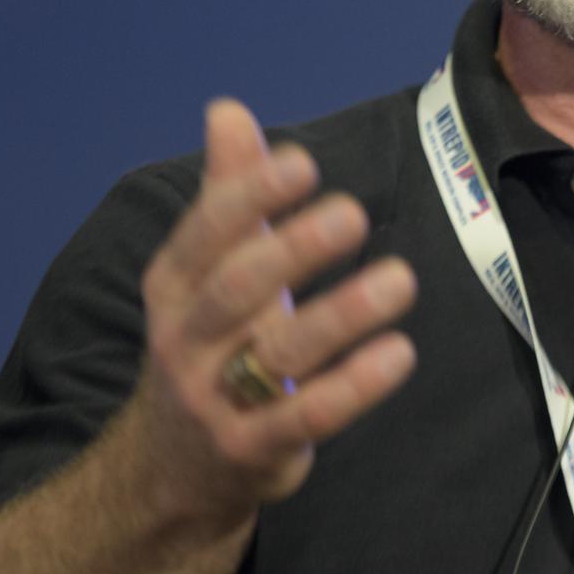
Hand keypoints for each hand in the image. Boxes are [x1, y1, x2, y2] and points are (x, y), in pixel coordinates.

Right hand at [134, 99, 416, 525]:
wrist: (171, 465)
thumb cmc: (209, 338)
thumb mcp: (207, 269)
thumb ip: (227, 189)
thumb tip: (226, 108)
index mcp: (174, 284)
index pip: (205, 233)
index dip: (251, 196)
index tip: (303, 162)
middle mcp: (186, 339)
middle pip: (236, 290)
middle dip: (292, 250)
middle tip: (353, 213)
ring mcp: (215, 400)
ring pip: (278, 354)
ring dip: (343, 315)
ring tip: (402, 278)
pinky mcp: (253, 450)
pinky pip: (306, 416)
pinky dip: (354, 387)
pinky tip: (400, 353)